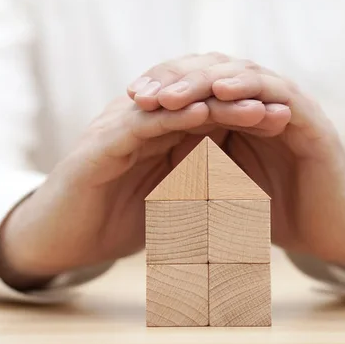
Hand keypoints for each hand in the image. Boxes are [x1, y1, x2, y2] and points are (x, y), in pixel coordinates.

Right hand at [0, 55, 288, 289]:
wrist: (59, 240)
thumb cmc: (113, 222)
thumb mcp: (168, 206)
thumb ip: (198, 191)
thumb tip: (244, 198)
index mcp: (159, 137)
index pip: (209, 116)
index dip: (247, 116)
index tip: (285, 122)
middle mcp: (141, 124)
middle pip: (197, 103)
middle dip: (241, 104)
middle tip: (282, 108)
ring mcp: (119, 129)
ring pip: (174, 106)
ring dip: (217, 104)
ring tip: (257, 106)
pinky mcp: (100, 144)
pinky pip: (141, 123)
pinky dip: (174, 117)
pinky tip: (204, 114)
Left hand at [128, 53, 344, 280]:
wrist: (328, 234)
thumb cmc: (273, 213)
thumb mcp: (221, 189)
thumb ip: (192, 168)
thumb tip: (142, 166)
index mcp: (238, 114)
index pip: (196, 85)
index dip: (162, 88)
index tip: (130, 100)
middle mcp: (261, 102)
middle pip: (213, 71)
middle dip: (174, 79)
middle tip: (140, 93)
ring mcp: (287, 105)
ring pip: (241, 75)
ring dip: (202, 81)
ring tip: (169, 94)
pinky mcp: (309, 118)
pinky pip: (276, 91)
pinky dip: (247, 87)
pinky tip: (218, 90)